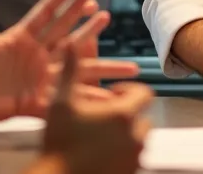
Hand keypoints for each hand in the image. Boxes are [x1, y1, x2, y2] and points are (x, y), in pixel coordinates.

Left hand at [0, 0, 137, 122]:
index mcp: (18, 40)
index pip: (45, 13)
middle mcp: (34, 57)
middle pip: (66, 33)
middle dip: (85, 18)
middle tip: (105, 2)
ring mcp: (39, 80)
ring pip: (77, 70)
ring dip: (102, 65)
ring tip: (131, 64)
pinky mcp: (37, 103)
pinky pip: (69, 100)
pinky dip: (90, 101)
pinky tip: (111, 103)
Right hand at [42, 47, 153, 173]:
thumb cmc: (58, 141)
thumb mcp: (60, 102)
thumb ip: (69, 70)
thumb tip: (69, 41)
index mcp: (123, 114)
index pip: (144, 93)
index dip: (128, 90)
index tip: (112, 92)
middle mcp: (136, 135)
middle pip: (143, 116)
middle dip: (127, 113)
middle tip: (105, 115)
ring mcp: (135, 157)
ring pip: (141, 138)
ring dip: (127, 133)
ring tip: (103, 134)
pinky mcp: (132, 172)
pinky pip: (135, 158)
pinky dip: (124, 152)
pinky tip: (103, 151)